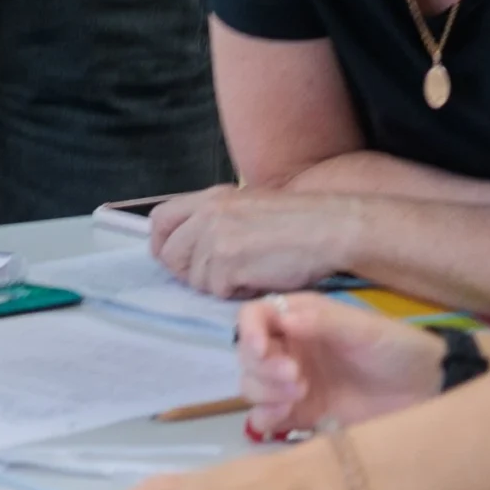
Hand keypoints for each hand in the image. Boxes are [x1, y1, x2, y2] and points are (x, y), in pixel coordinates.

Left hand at [149, 186, 357, 296]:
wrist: (330, 229)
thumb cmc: (297, 221)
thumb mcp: (247, 206)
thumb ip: (216, 220)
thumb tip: (192, 248)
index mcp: (211, 197)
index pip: (160, 220)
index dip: (163, 245)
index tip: (177, 261)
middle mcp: (207, 214)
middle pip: (170, 255)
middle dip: (189, 273)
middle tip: (219, 277)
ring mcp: (216, 238)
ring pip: (195, 279)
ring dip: (218, 284)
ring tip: (249, 273)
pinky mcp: (228, 264)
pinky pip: (218, 291)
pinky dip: (238, 292)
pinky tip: (259, 279)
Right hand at [237, 291, 439, 437]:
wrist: (425, 394)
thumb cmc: (397, 350)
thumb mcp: (364, 331)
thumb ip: (324, 323)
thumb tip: (283, 318)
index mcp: (302, 318)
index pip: (255, 316)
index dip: (250, 331)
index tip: (263, 350)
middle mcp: (291, 348)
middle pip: (248, 354)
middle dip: (263, 367)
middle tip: (296, 379)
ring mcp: (293, 384)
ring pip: (252, 385)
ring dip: (264, 392)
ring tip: (299, 396)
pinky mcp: (301, 416)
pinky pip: (264, 417)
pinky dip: (264, 418)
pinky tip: (284, 419)